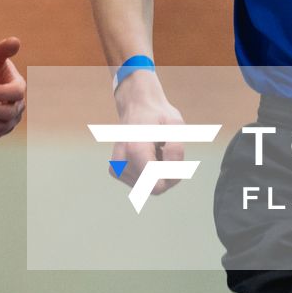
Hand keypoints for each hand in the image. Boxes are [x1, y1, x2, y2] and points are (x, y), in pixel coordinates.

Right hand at [111, 70, 185, 194]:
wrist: (136, 104)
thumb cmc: (158, 114)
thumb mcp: (175, 125)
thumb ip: (177, 148)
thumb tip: (170, 172)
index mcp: (135, 149)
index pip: (157, 185)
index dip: (171, 177)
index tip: (175, 159)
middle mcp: (121, 161)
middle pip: (154, 188)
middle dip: (166, 175)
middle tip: (167, 152)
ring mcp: (116, 167)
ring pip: (147, 186)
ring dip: (157, 172)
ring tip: (156, 151)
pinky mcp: (115, 170)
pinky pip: (140, 182)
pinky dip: (148, 172)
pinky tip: (148, 155)